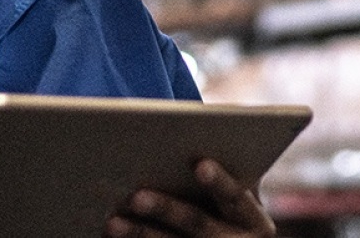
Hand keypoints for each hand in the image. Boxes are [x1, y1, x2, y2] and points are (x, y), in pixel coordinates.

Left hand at [102, 159, 276, 237]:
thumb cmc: (219, 205)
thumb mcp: (225, 194)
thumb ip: (209, 171)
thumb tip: (168, 132)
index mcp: (252, 219)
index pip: (235, 197)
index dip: (219, 181)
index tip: (200, 164)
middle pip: (198, 224)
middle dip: (166, 209)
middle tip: (136, 196)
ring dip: (140, 235)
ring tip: (112, 223)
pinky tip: (107, 236)